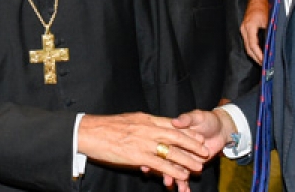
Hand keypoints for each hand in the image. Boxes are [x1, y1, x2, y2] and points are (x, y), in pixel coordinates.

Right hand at [78, 112, 209, 184]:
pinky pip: (160, 163)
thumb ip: (141, 125)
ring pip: (172, 151)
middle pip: (177, 136)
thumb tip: (149, 128)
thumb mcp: (128, 120)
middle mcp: (147, 128)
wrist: (89, 131)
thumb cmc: (105, 128)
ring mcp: (144, 141)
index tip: (198, 135)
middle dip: (193, 144)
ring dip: (187, 159)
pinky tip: (182, 175)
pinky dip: (173, 170)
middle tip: (205, 150)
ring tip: (199, 167)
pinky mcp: (138, 155)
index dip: (187, 130)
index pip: (171, 124)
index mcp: (145, 119)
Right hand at [161, 109, 237, 189]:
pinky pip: (184, 175)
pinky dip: (183, 184)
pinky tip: (184, 190)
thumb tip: (175, 121)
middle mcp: (174, 146)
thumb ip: (187, 119)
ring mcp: (181, 156)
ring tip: (173, 185)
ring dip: (173, 178)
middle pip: (166, 159)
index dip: (156, 151)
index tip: (151, 161)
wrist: (221, 130)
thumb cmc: (207, 120)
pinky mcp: (189, 164)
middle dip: (164, 170)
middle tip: (165, 179)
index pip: (162, 142)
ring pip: (174, 169)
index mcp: (172, 133)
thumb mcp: (197, 117)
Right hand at [240, 0, 269, 63]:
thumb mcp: (269, 19)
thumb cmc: (265, 6)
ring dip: (254, 54)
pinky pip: (247, 42)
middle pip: (248, 48)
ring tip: (263, 62)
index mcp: (250, 26)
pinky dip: (253, 48)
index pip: (253, 45)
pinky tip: (259, 53)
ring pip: (247, 46)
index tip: (265, 61)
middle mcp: (244, 29)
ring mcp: (243, 29)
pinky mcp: (245, 29)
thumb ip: (270, 33)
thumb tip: (274, 46)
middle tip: (265, 65)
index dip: (259, 55)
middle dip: (256, 58)